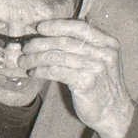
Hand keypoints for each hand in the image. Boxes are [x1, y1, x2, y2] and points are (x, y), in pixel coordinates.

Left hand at [20, 19, 134, 137]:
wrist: (114, 112)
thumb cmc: (102, 86)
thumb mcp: (100, 61)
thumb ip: (86, 47)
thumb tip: (55, 34)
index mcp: (108, 42)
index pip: (79, 27)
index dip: (57, 25)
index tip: (39, 27)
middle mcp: (103, 52)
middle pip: (65, 41)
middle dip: (41, 43)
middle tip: (26, 47)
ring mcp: (96, 67)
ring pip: (58, 57)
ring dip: (37, 58)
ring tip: (24, 61)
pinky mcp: (86, 82)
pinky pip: (57, 72)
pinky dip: (42, 71)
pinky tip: (34, 73)